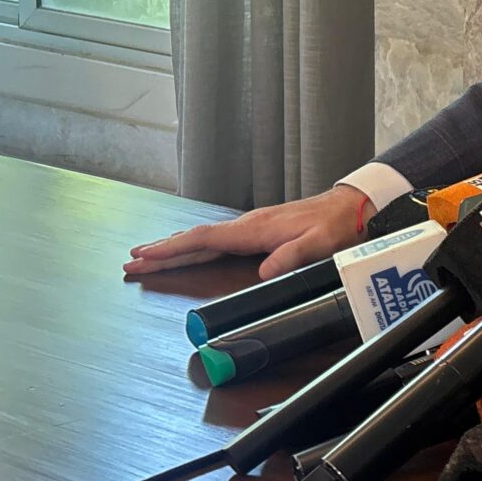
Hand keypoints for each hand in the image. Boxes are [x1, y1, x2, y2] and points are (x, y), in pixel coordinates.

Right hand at [125, 186, 371, 280]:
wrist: (351, 207)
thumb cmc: (335, 225)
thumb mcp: (318, 244)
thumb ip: (290, 257)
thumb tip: (263, 273)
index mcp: (255, 230)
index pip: (204, 239)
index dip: (173, 250)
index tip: (145, 256)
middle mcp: (247, 225)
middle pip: (195, 239)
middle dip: (161, 251)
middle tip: (131, 262)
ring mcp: (251, 226)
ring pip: (203, 238)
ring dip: (174, 247)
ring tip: (146, 256)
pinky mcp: (257, 229)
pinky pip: (216, 238)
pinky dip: (194, 244)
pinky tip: (187, 248)